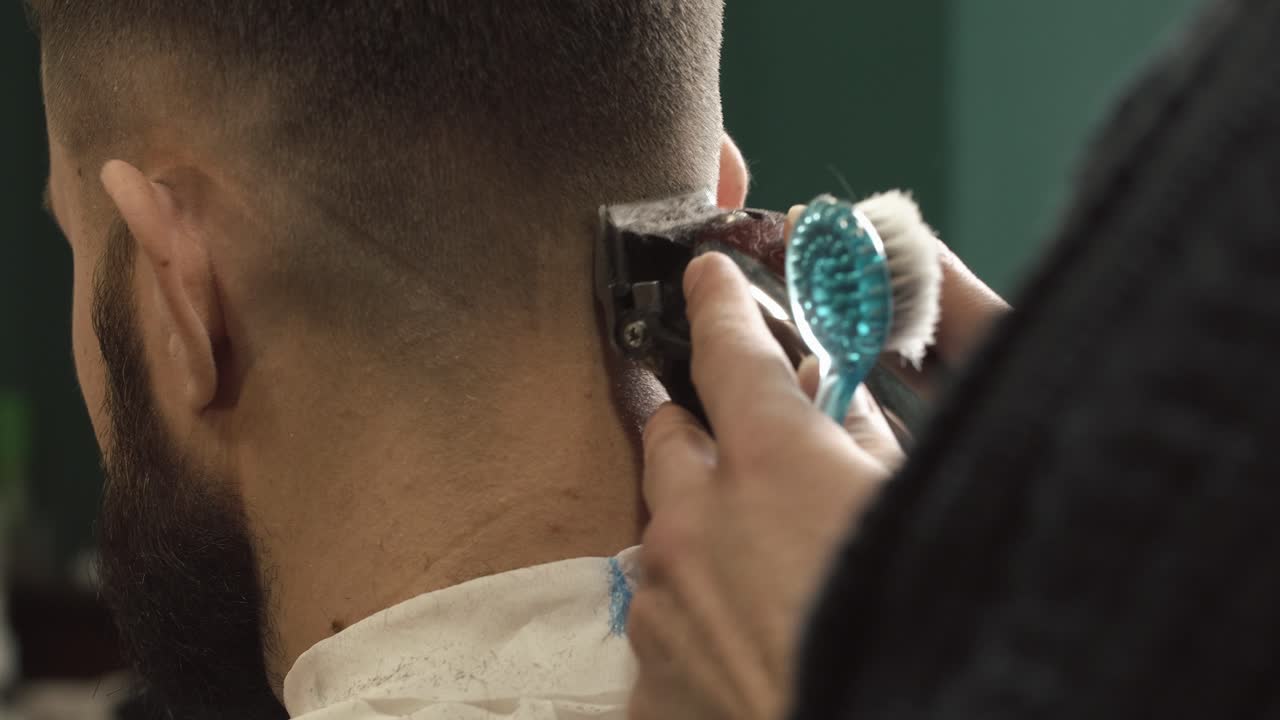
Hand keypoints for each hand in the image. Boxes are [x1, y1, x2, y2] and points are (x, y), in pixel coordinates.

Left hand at [627, 252, 890, 719]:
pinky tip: (744, 632)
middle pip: (669, 436)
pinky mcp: (649, 670)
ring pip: (664, 530)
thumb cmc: (911, 630)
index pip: (728, 349)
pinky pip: (661, 612)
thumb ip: (865, 439)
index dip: (718, 302)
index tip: (705, 275)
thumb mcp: (914, 512)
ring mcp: (662, 599)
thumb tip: (831, 396)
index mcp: (771, 465)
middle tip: (736, 438)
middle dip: (699, 426)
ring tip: (760, 567)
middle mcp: (695, 522)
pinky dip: (694, 605)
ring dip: (700, 529)